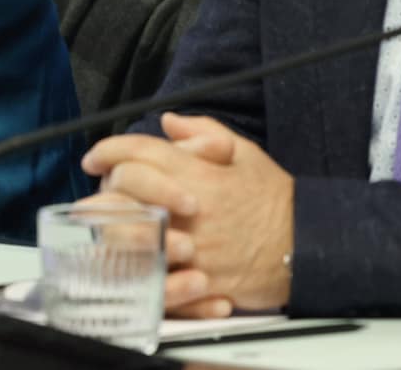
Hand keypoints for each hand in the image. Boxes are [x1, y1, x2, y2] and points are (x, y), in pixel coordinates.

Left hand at [81, 111, 293, 314]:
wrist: (306, 246)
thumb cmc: (274, 200)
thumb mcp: (244, 154)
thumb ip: (204, 133)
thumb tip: (170, 122)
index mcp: (198, 173)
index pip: (139, 152)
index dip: (108, 150)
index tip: (94, 158)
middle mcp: (188, 207)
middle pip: (125, 188)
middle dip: (106, 186)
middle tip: (102, 191)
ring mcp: (190, 245)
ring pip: (130, 232)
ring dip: (111, 225)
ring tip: (101, 225)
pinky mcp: (195, 279)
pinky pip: (152, 273)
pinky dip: (135, 267)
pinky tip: (126, 259)